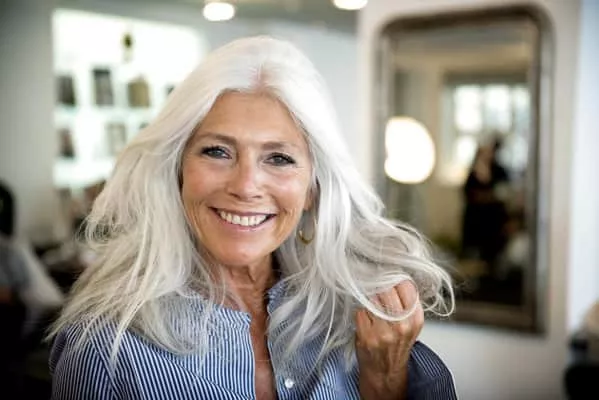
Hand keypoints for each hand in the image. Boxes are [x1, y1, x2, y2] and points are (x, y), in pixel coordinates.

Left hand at [355, 280, 423, 399]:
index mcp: (415, 319)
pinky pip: (360, 310)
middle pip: (387, 288)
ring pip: (372, 297)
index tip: (389, 279)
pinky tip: (366, 322)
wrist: (385, 372)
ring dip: (369, 300)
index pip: (406, 285)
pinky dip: (360, 313)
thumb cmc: (396, 345)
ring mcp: (384, 331)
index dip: (395, 279)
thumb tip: (395, 275)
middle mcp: (402, 325)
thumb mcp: (410, 324)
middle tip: (378, 292)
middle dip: (380, 287)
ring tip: (373, 309)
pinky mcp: (367, 336)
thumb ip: (406, 302)